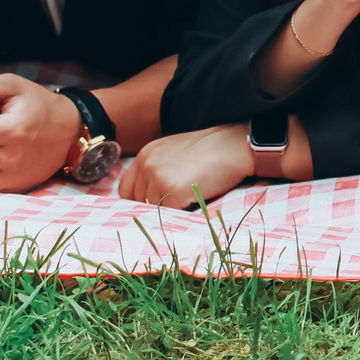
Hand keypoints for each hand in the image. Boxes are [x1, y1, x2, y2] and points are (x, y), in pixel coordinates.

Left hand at [117, 124, 254, 209]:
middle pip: (136, 202)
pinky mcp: (171, 190)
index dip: (140, 200)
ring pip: (152, 210)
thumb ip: (156, 170)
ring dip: (167, 210)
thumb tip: (148, 199)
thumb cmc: (210, 151)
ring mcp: (157, 177)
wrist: (233, 146)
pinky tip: (194, 201)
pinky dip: (180, 213)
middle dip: (152, 207)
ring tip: (187, 199)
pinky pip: (168, 214)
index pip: (126, 189)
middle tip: (175, 204)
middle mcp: (146, 164)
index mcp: (145, 154)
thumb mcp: (174, 154)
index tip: (154, 205)